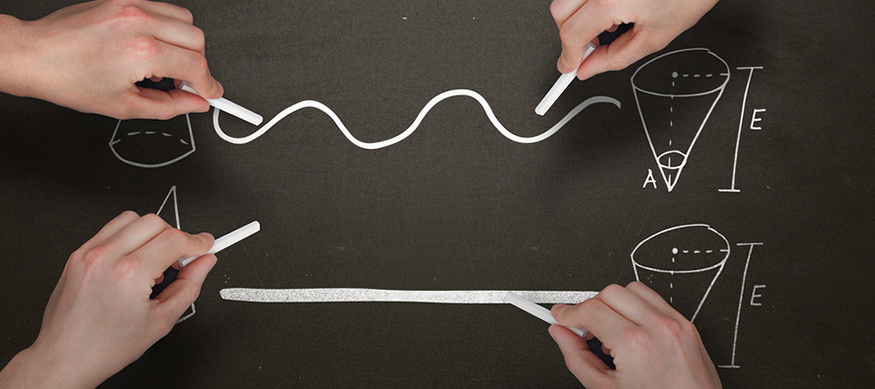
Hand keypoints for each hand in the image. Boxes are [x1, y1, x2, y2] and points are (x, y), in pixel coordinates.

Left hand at [0, 0, 222, 119]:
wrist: (34, 56)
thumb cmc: (67, 79)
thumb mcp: (123, 106)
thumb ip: (169, 106)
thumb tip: (194, 104)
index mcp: (141, 52)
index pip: (196, 66)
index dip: (208, 85)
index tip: (210, 92)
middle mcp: (139, 23)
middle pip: (197, 40)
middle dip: (197, 65)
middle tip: (185, 82)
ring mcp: (131, 6)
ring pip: (185, 20)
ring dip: (185, 43)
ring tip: (166, 62)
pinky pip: (163, 8)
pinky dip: (167, 28)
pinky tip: (152, 45)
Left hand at [0, 212, 215, 387]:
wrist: (65, 358)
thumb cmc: (105, 348)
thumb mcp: (161, 321)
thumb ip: (189, 286)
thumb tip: (204, 264)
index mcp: (130, 274)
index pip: (174, 239)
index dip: (197, 242)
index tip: (205, 245)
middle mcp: (106, 257)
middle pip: (155, 222)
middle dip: (175, 236)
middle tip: (181, 258)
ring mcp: (88, 254)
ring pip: (131, 219)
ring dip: (151, 233)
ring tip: (153, 260)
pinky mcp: (77, 255)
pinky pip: (110, 230)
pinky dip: (128, 237)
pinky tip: (132, 260)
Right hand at [549, 0, 718, 79]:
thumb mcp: (656, 37)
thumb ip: (615, 58)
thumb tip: (590, 68)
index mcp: (611, 0)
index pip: (570, 34)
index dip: (568, 55)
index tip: (569, 64)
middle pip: (559, 11)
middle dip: (569, 33)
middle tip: (589, 47)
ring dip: (576, 13)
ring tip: (608, 21)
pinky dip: (587, 0)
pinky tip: (610, 4)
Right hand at [549, 282, 720, 388]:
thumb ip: (576, 358)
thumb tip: (561, 335)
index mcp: (634, 345)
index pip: (590, 309)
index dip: (568, 312)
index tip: (560, 316)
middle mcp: (658, 328)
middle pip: (609, 293)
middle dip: (590, 307)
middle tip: (584, 327)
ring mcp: (676, 324)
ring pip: (633, 289)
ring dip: (615, 304)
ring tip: (611, 330)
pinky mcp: (687, 325)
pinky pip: (655, 299)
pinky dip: (637, 307)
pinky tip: (632, 329)